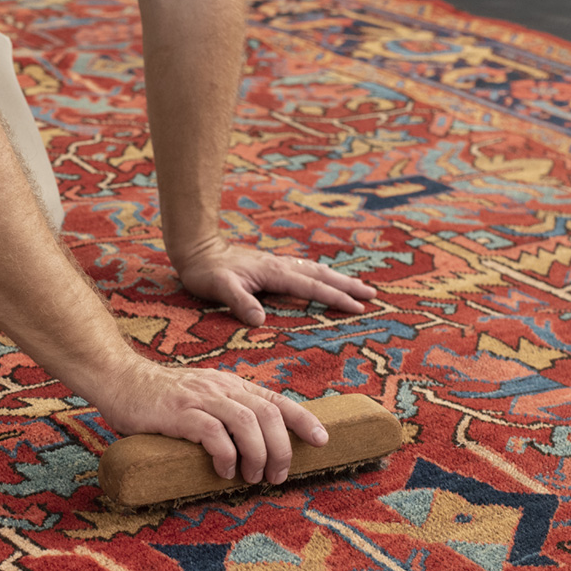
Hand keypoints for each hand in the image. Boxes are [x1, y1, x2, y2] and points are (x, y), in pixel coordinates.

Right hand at [97, 358, 328, 484]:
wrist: (118, 379)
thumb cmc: (159, 399)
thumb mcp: (201, 399)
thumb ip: (223, 415)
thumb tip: (250, 449)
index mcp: (230, 385)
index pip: (275, 400)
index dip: (302, 420)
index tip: (322, 440)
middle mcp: (221, 388)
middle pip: (268, 414)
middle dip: (281, 449)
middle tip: (277, 477)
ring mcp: (200, 398)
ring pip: (247, 422)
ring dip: (257, 455)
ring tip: (252, 478)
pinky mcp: (178, 412)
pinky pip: (213, 433)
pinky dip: (225, 455)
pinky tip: (223, 471)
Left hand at [170, 236, 376, 325]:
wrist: (196, 249)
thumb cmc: (206, 272)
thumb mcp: (219, 288)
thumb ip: (240, 302)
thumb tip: (260, 321)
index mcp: (273, 273)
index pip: (311, 287)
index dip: (335, 298)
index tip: (357, 307)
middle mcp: (280, 266)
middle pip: (322, 275)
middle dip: (348, 285)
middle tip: (373, 295)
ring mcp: (277, 264)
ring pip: (315, 271)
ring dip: (338, 278)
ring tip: (360, 286)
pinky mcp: (271, 265)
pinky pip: (304, 270)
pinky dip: (321, 274)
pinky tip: (325, 277)